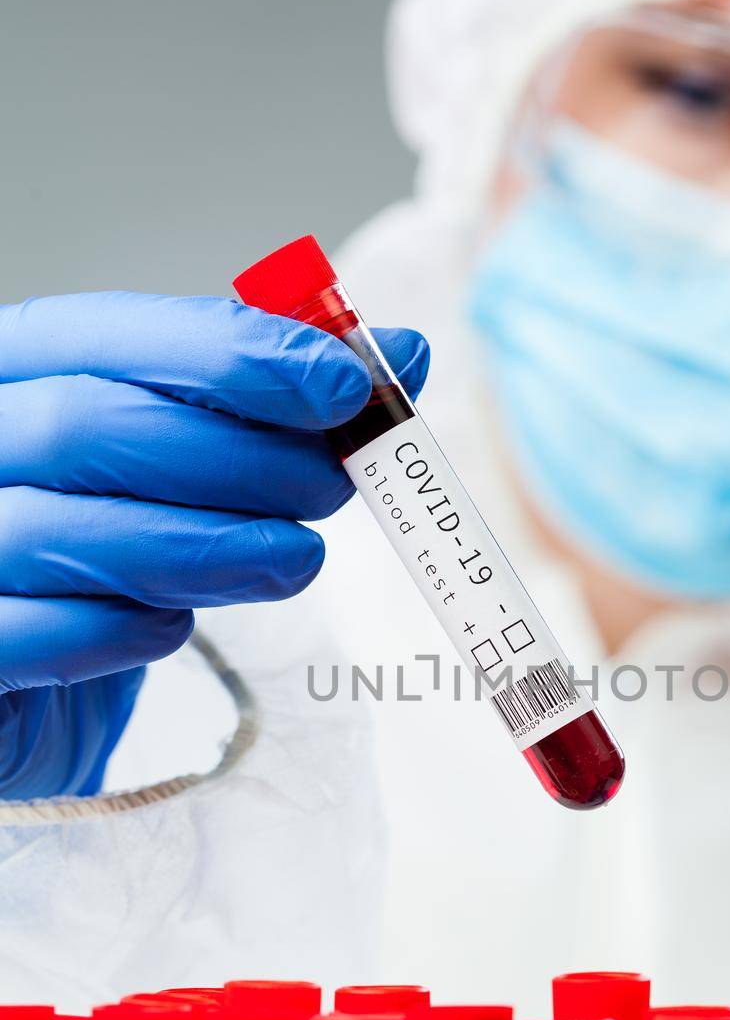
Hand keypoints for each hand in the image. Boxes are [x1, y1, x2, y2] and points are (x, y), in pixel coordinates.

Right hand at [0, 291, 428, 797]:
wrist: (24, 684)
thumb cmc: (106, 556)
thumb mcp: (182, 471)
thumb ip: (269, 411)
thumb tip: (400, 354)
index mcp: (7, 376)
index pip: (106, 335)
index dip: (230, 352)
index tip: (345, 382)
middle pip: (86, 425)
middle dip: (233, 455)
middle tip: (334, 485)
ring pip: (60, 530)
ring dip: (208, 545)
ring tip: (299, 558)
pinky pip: (37, 636)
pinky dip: (127, 629)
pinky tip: (179, 627)